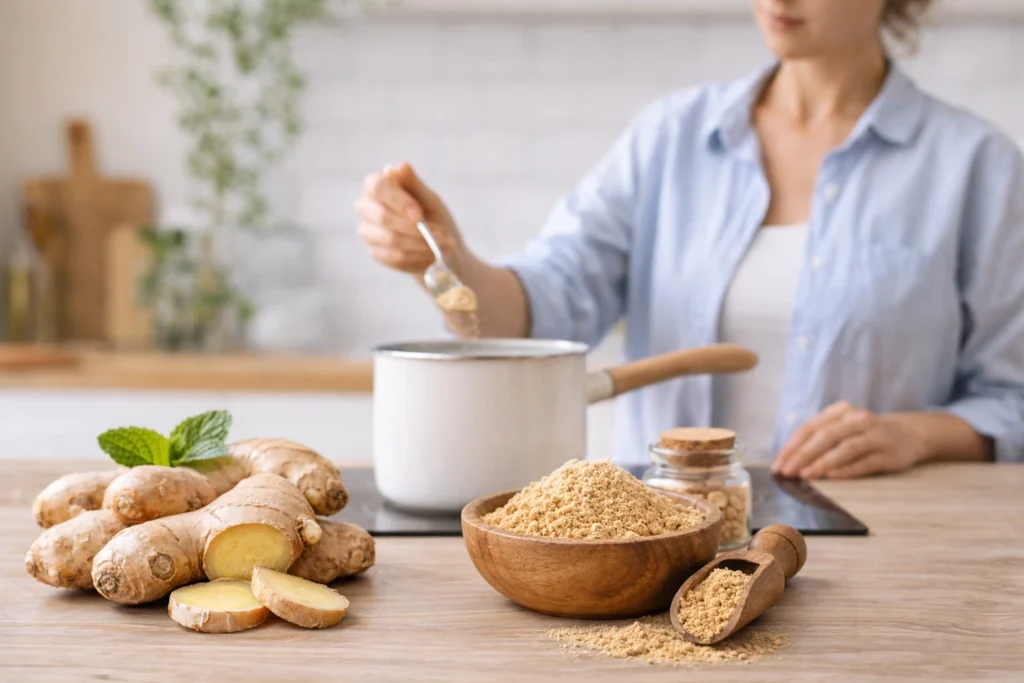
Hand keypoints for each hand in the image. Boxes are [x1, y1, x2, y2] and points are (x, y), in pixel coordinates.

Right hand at [355, 161, 464, 273]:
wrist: (439, 247)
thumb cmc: (433, 216)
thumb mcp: (430, 199)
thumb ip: (415, 185)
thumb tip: (400, 165)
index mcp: (378, 187)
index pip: (377, 186)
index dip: (398, 200)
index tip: (419, 215)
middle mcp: (367, 207)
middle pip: (381, 216)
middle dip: (414, 228)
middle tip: (441, 235)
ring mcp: (368, 232)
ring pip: (391, 240)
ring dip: (421, 244)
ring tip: (442, 245)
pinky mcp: (375, 253)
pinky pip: (395, 257)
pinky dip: (418, 257)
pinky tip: (431, 255)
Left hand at [771, 402, 928, 479]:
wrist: (908, 433)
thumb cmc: (863, 434)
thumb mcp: (842, 428)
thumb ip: (818, 440)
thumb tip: (788, 461)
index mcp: (840, 412)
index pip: (810, 428)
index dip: (792, 447)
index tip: (778, 464)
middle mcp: (857, 420)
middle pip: (825, 437)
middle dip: (802, 455)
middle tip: (787, 472)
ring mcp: (875, 436)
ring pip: (845, 448)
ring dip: (822, 463)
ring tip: (805, 475)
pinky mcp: (888, 454)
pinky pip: (864, 462)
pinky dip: (847, 469)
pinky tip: (831, 476)